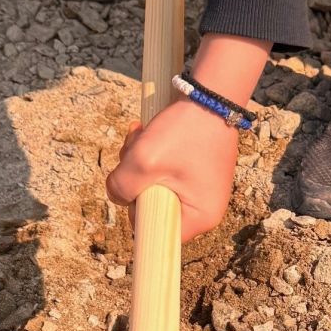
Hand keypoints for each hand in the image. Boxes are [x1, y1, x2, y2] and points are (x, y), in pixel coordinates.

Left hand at [106, 101, 239, 242]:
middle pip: (152, 208)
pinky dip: (152, 157)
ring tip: (142, 136)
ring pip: (154, 188)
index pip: (155, 232)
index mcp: (200, 218)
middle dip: (136, 180)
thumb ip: (120, 187)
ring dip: (140, 164)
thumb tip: (117, 195)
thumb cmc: (185, 132)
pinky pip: (165, 175)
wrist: (212, 97)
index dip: (136, 210)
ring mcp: (202, 191)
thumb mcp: (142, 161)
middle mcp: (205, 210)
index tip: (135, 183)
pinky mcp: (197, 175)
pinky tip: (149, 135)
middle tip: (135, 151)